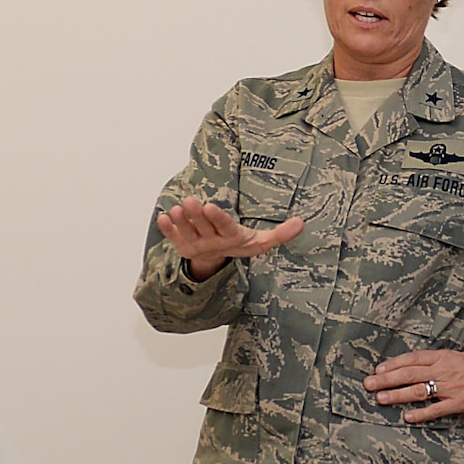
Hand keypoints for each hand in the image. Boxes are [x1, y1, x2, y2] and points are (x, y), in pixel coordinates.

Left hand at [157, 197, 304, 280]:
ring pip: (187, 234)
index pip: (225, 227)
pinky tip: (162, 217)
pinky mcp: (182, 246)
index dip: (217, 218)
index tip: (210, 206)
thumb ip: (280, 234)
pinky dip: (167, 230)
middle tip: (189, 201)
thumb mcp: (260, 242)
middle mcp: (212, 243)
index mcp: (231, 239)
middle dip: (196, 216)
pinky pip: (172, 238)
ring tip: (175, 208)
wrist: (216, 262)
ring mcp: (196, 245)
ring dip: (180, 222)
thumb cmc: (239, 243)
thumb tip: (301, 223)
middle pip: (203, 229)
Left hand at [364, 349, 463, 423]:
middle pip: (409, 374)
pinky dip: (421, 413)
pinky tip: (408, 417)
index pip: (412, 359)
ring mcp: (449, 387)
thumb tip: (415, 368)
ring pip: (418, 390)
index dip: (393, 364)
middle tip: (369, 384)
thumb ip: (435, 363)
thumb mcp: (455, 357)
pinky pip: (436, 409)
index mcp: (441, 358)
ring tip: (381, 398)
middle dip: (386, 379)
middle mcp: (442, 371)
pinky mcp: (458, 403)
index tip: (378, 369)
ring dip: (397, 395)